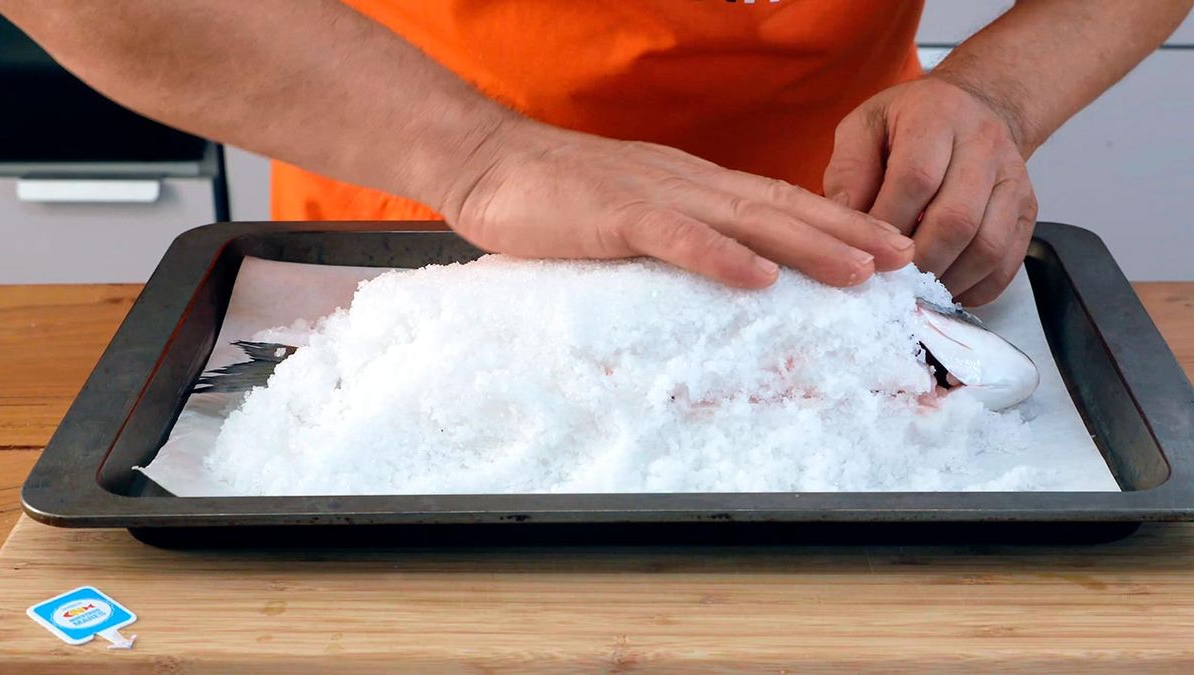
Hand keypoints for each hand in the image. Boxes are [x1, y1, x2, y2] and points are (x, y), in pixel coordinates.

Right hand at [438, 119, 913, 288]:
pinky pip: (676, 237)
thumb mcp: (631, 211)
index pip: (776, 203)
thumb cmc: (556, 194)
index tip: (882, 248)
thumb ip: (675, 235)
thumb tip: (718, 269)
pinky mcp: (615, 216)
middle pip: (780, 208)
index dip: (835, 223)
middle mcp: (687, 184)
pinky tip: (760, 276)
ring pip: (744, 220)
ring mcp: (654, 196)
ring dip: (807, 244)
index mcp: (692, 185)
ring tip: (860, 269)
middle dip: (847, 233)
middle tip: (903, 259)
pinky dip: (720, 257)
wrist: (489, 161)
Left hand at [823, 77, 1037, 305]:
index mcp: (937, 117)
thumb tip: (842, 226)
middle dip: (917, 262)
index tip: (863, 252)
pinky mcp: (1028, 208)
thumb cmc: (907, 124)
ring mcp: (1013, 178)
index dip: (888, 224)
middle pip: (956, 220)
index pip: (916, 178)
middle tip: (888, 285)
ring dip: (947, 280)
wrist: (974, 108)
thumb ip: (849, 172)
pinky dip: (976, 287)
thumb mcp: (864, 128)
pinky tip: (944, 292)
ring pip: (988, 246)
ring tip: (914, 294)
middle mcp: (984, 144)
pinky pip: (1008, 260)